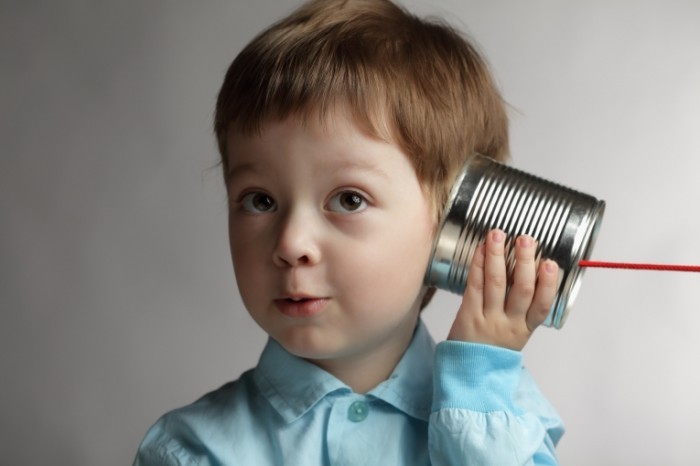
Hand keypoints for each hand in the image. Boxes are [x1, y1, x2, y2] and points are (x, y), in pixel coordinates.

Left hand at [447, 229, 558, 350]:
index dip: (549, 284)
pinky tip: (480, 249)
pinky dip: (478, 265)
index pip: (542, 305)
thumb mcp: (517, 332)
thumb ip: (525, 307)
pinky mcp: (468, 314)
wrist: (468, 371)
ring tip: (498, 235)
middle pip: (522, 291)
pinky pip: (474, 286)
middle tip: (526, 240)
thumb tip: (534, 267)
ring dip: (497, 256)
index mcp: (526, 328)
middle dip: (525, 262)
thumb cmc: (494, 346)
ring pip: (496, 284)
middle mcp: (509, 324)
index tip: (552, 264)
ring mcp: (488, 319)